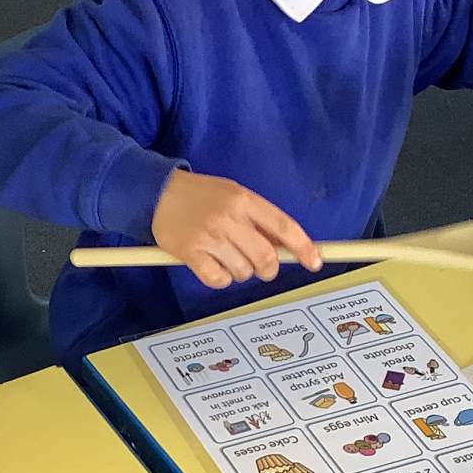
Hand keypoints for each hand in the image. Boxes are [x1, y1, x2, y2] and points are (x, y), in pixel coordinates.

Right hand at [150, 169, 320, 289]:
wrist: (158, 192)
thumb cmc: (202, 195)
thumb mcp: (234, 194)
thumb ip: (259, 218)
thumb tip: (285, 247)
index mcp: (244, 200)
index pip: (284, 227)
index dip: (303, 247)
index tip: (314, 262)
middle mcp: (229, 218)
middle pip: (266, 258)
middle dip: (268, 268)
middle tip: (261, 267)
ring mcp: (209, 237)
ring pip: (243, 272)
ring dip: (240, 271)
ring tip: (226, 256)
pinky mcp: (190, 254)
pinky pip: (218, 280)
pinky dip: (220, 278)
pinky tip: (212, 264)